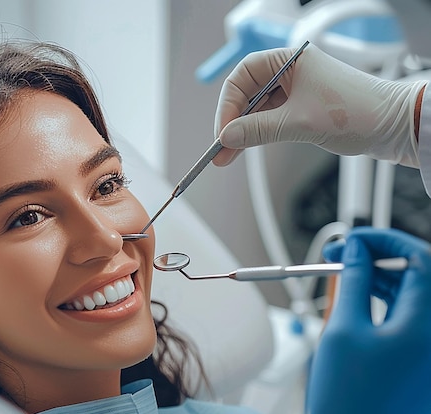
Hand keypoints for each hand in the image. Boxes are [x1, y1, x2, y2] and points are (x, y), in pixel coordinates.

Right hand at [212, 44, 425, 167]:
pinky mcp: (300, 109)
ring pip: (255, 110)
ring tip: (225, 156)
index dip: (228, 104)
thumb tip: (225, 137)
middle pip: (246, 94)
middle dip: (231, 122)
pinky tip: (242, 149)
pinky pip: (268, 120)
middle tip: (218, 149)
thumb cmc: (355, 112)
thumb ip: (257, 130)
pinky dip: (255, 135)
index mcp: (290, 61)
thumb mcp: (298, 123)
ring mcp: (294, 91)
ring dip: (241, 132)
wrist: (391, 126)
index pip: (244, 76)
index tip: (222, 131)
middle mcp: (290, 72)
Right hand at [294, 227, 430, 413]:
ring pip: (414, 301)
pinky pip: (412, 325)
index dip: (384, 242)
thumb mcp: (343, 330)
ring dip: (382, 283)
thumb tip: (356, 253)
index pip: (418, 260)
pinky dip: (388, 309)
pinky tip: (359, 305)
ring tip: (344, 277)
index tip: (352, 239)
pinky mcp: (425, 370)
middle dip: (380, 260)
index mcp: (426, 323)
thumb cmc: (348, 398)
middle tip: (341, 255)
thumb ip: (353, 283)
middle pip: (419, 278)